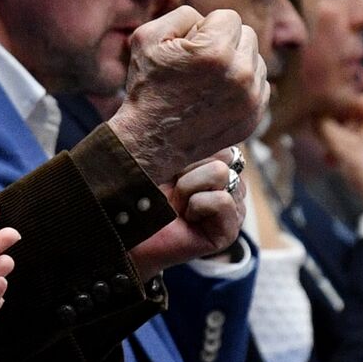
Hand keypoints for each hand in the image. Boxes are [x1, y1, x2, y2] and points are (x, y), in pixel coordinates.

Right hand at [109, 7, 268, 185]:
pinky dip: (241, 85)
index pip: (228, 16)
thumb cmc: (148, 86)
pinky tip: (216, 95)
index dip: (205, 28)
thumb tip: (207, 18)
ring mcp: (251, 98)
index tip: (190, 47)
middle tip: (199, 63)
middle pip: (247, 35)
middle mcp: (240, 74)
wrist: (151, 139)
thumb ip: (183, 14)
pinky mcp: (255, 115)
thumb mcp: (148, 38)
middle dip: (225, 42)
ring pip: (256, 59)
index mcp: (216, 51)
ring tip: (207, 80)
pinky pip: (259, 84)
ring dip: (236, 63)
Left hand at [129, 150, 245, 277]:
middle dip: (188, 172)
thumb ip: (191, 145)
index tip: (172, 172)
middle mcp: (231, 188)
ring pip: (220, 173)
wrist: (129, 234)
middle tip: (173, 194)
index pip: (221, 142)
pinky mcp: (230, 231)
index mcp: (219, 167)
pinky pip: (222, 200)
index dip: (190, 155)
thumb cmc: (143, 196)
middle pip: (222, 155)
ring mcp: (233, 210)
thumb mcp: (167, 162)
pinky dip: (197, 206)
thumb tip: (206, 127)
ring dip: (188, 189)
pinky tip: (186, 220)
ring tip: (178, 207)